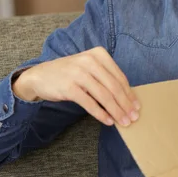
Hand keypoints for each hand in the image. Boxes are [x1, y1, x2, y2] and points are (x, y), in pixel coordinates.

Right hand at [12, 47, 139, 126]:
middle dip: (125, 104)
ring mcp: (79, 73)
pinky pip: (90, 103)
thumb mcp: (89, 67)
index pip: (119, 76)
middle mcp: (90, 61)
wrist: (40, 76)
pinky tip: (108, 121)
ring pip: (104, 96)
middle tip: (133, 117)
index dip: (130, 93)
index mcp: (99, 54)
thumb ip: (106, 76)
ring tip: (123, 122)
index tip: (137, 106)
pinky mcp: (69, 87)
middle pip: (114, 87)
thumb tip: (127, 97)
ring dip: (116, 111)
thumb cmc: (70, 73)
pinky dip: (101, 114)